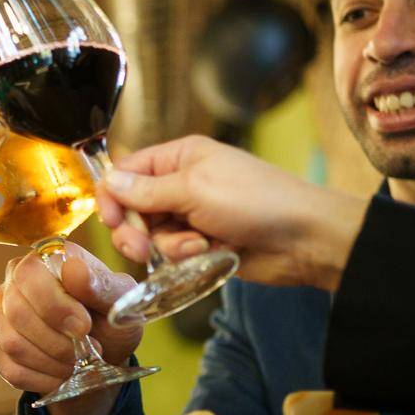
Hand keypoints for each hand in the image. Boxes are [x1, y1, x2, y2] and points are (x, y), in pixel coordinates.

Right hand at [0, 241, 141, 414]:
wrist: (101, 353)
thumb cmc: (111, 320)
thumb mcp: (120, 304)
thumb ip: (102, 286)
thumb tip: (74, 270)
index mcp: (46, 259)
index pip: (30, 275)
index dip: (54, 306)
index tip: (84, 327)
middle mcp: (14, 279)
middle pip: (16, 312)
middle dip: (56, 341)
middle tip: (86, 352)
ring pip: (12, 343)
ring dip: (51, 362)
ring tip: (77, 364)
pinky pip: (8, 368)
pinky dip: (41, 379)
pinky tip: (61, 376)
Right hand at [96, 136, 369, 290]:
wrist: (304, 239)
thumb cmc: (256, 201)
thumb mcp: (195, 189)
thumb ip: (146, 190)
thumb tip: (109, 181)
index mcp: (180, 158)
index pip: (127, 172)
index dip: (113, 196)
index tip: (112, 221)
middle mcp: (182, 184)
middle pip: (132, 208)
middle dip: (135, 229)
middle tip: (141, 247)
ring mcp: (192, 216)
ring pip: (152, 235)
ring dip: (168, 245)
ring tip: (195, 246)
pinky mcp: (202, 244)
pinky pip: (174, 254)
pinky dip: (186, 257)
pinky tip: (208, 253)